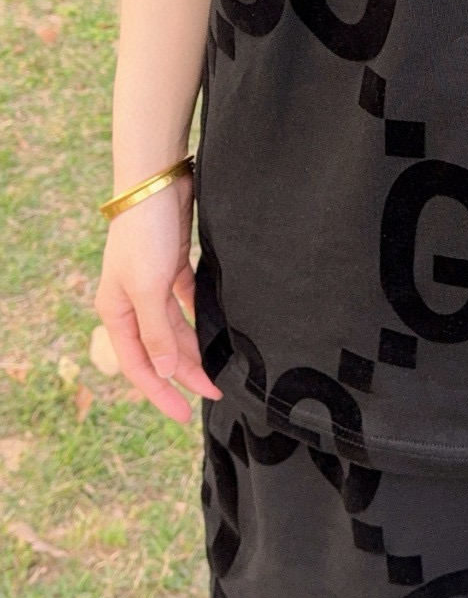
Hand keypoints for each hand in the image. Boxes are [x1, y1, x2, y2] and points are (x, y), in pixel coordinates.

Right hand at [94, 165, 222, 422]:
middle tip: (217, 391)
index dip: (160, 392)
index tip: (184, 415)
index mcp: (117, 312)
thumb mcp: (149, 287)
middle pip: (160, 349)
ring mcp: (153, 284)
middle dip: (186, 373)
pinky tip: (217, 329)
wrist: (157, 183)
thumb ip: (157, 330)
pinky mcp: (172, 266)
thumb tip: (163, 370)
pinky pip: (186, 303)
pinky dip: (200, 317)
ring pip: (175, 328)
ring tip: (220, 367)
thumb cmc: (145, 234)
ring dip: (195, 348)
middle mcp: (133, 302)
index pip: (139, 365)